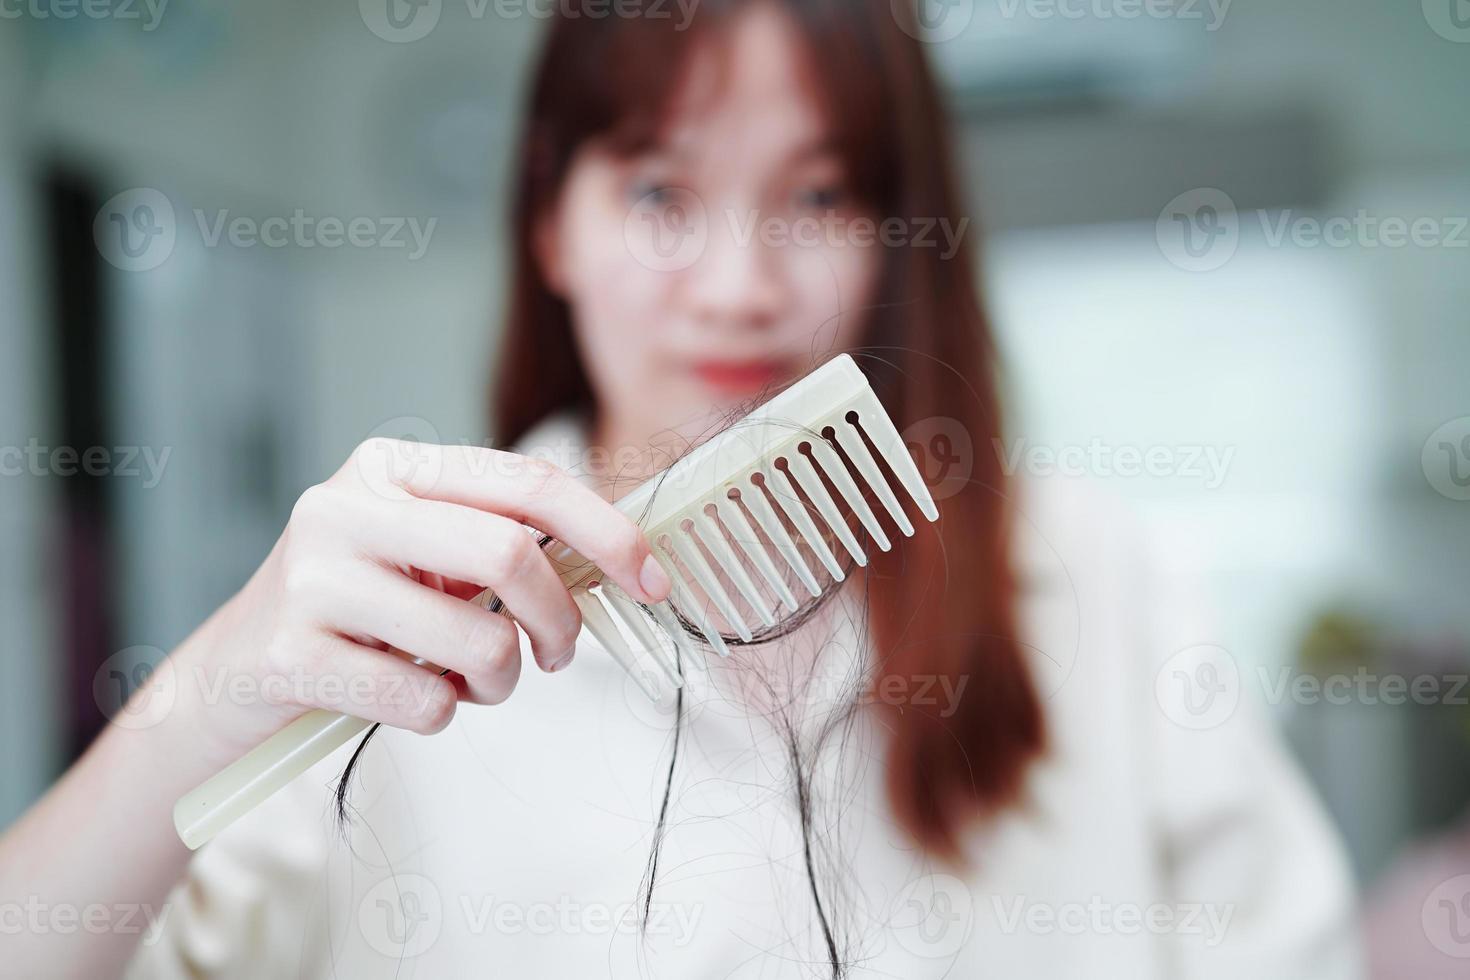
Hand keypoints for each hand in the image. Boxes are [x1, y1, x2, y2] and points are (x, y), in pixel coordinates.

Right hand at [166, 438, 672, 760]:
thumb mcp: (423, 552)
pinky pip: (423, 700)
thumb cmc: (360, 610)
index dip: (607, 531)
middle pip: (510, 554)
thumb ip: (501, 539)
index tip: (654, 581)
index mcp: (392, 467)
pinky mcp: (289, 654)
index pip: (527, 482)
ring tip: (473, 683)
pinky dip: (443, 714)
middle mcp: (346, 505)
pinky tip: (412, 698)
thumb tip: (622, 560)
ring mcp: (311, 578)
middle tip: (558, 654)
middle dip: (561, 620)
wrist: (234, 671)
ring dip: (502, 682)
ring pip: (478, 639)